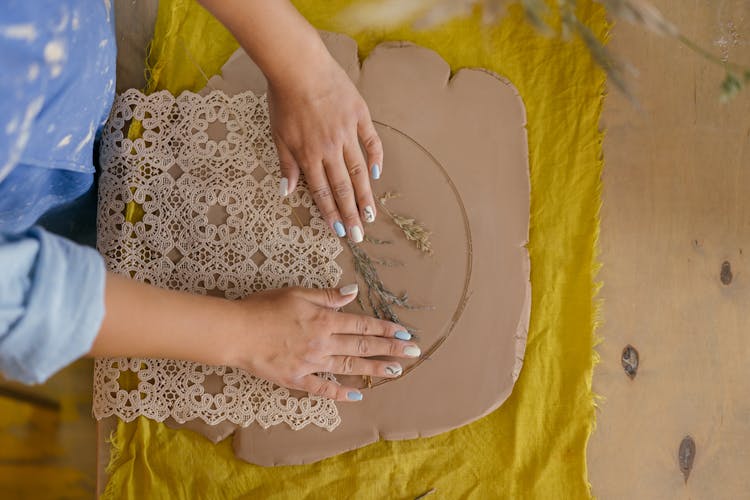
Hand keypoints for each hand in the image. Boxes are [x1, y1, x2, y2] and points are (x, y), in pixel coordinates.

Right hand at [229, 285, 418, 401]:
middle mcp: (323, 343)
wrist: (237, 331)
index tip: (404, 333)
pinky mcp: (297, 379)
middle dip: (390, 349)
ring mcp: (311, 363)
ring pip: (349, 367)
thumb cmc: (265, 307)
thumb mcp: (298, 293)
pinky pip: (323, 388)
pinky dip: (340, 393)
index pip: (363, 324)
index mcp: (325, 319)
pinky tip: (356, 395)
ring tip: (396, 372)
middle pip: (363, 346)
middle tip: (413, 353)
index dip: (385, 329)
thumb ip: (328, 295)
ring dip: (374, 370)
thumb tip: (353, 292)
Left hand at [268, 52, 382, 242]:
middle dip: (351, 215)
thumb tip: (287, 192)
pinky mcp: (359, 115)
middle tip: (359, 236)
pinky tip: (377, 175)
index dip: (331, 214)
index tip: (339, 232)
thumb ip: (286, 164)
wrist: (298, 65)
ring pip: (359, 171)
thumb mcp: (278, 134)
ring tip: (372, 215)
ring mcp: (347, 132)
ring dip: (365, 195)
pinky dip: (376, 158)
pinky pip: (371, 141)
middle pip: (343, 188)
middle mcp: (330, 148)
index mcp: (308, 155)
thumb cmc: (283, 98)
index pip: (322, 192)